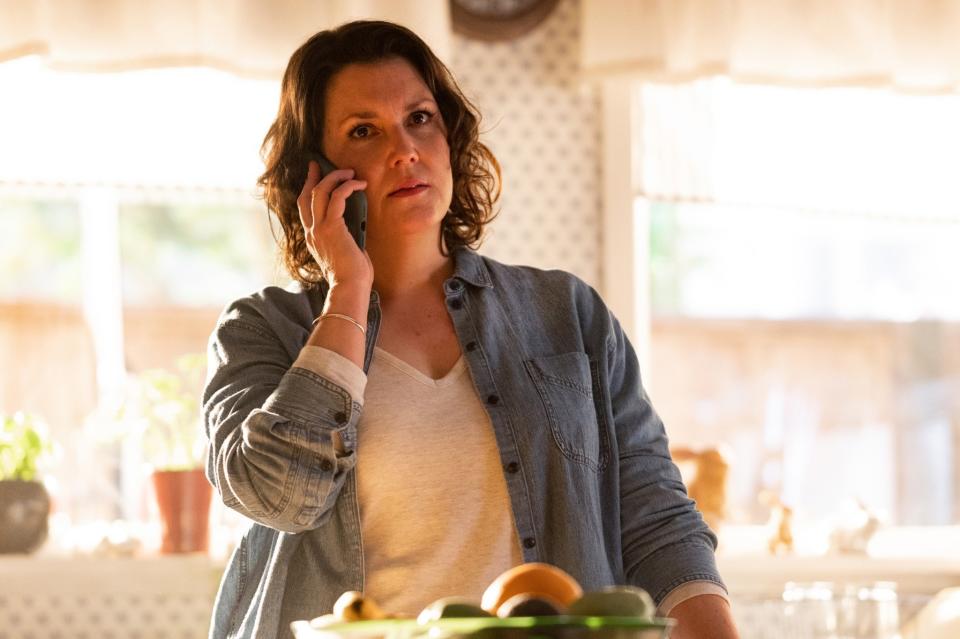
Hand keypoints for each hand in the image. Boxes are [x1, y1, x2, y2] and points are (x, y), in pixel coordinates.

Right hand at [297, 160, 372, 288]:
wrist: (350, 288)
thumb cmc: (352, 276)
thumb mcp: (345, 251)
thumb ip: (345, 236)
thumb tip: (356, 224)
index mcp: (313, 239)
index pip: (305, 208)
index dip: (308, 189)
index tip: (313, 175)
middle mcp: (312, 232)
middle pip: (307, 195)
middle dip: (314, 176)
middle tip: (321, 163)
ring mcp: (319, 229)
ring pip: (320, 192)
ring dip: (335, 177)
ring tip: (349, 172)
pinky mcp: (332, 227)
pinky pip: (337, 197)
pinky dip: (348, 186)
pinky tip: (359, 184)